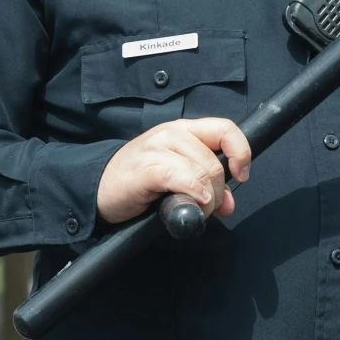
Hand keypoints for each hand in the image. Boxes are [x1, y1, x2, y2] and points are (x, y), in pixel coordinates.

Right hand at [96, 115, 252, 224]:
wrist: (98, 189)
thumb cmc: (137, 183)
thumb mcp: (177, 179)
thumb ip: (205, 185)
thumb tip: (229, 203)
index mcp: (183, 130)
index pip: (225, 129)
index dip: (241, 152)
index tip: (241, 175)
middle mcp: (171, 133)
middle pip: (215, 161)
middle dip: (219, 191)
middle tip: (209, 209)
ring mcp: (157, 148)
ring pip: (202, 170)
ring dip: (207, 199)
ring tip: (195, 210)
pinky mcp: (146, 167)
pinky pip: (181, 177)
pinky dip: (192, 192)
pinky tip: (190, 204)